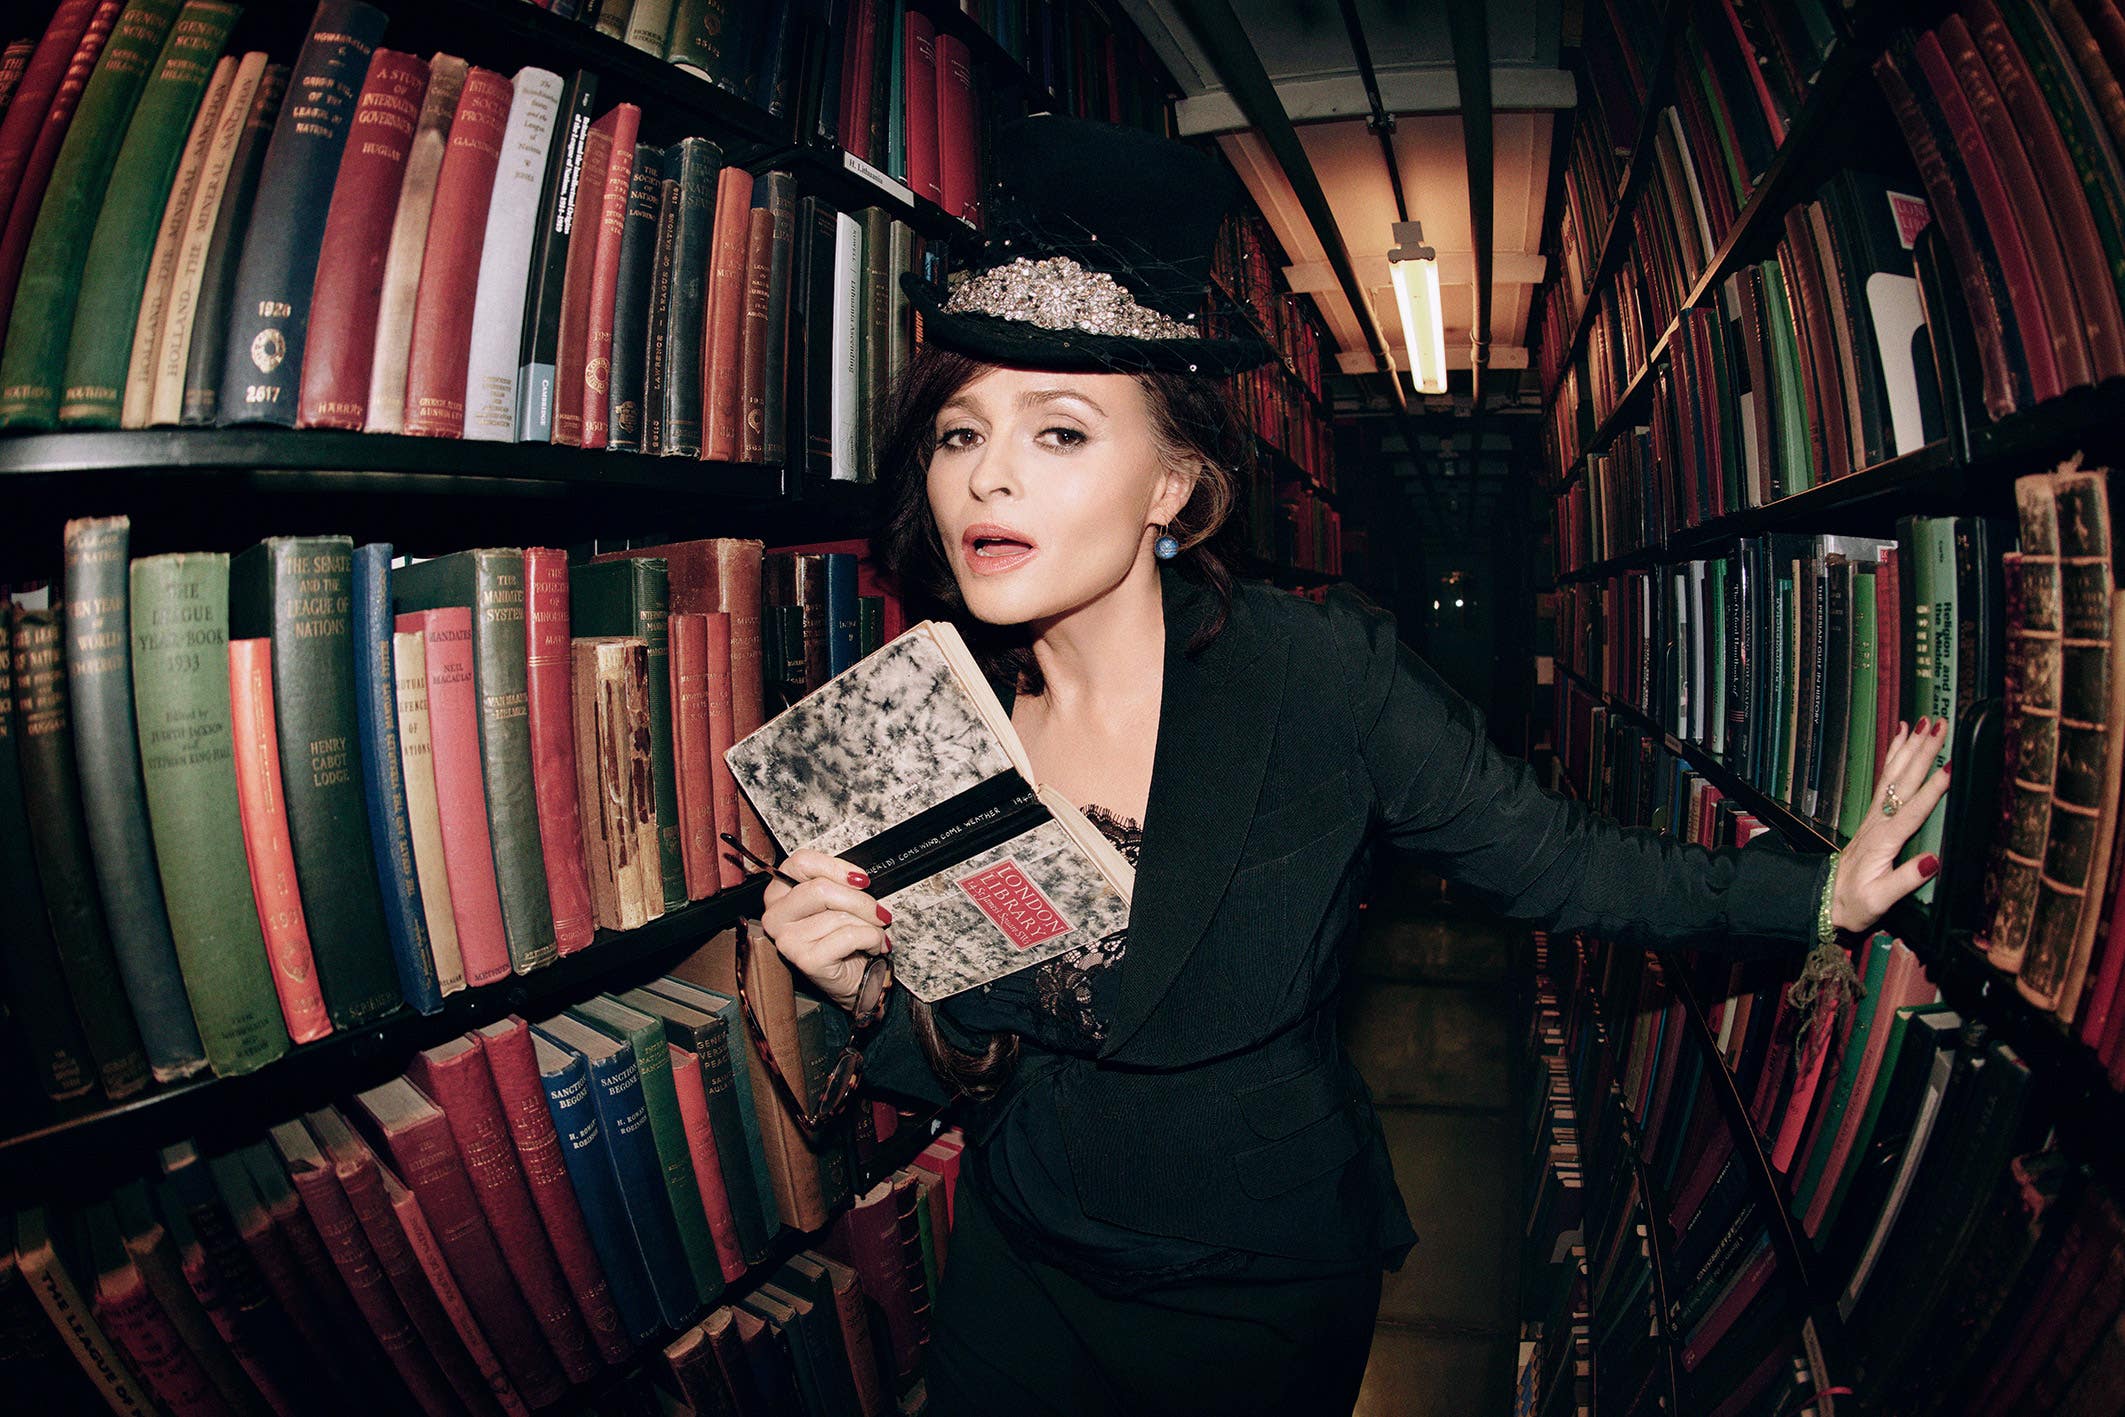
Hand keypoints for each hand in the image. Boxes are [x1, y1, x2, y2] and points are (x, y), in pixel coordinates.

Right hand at [756, 848, 892, 1014]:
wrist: (856, 977)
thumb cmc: (845, 936)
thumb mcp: (839, 901)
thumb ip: (840, 883)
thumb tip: (859, 878)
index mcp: (779, 893)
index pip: (801, 862)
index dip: (836, 867)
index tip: (862, 880)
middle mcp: (776, 916)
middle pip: (821, 889)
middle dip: (860, 900)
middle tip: (879, 912)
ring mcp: (788, 940)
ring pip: (839, 915)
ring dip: (870, 924)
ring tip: (875, 933)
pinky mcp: (806, 960)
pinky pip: (849, 936)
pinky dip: (872, 938)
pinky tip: (874, 946)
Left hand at [1830, 717, 1951, 933]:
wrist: (1829, 901)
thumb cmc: (1856, 903)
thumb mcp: (1880, 900)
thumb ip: (1905, 880)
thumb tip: (1933, 860)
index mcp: (1886, 840)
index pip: (1913, 810)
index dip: (1932, 789)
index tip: (1950, 767)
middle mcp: (1879, 822)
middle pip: (1904, 781)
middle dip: (1923, 752)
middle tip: (1939, 725)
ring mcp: (1876, 816)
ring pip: (1894, 774)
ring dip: (1909, 747)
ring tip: (1922, 722)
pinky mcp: (1875, 816)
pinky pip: (1886, 779)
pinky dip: (1895, 757)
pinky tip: (1901, 739)